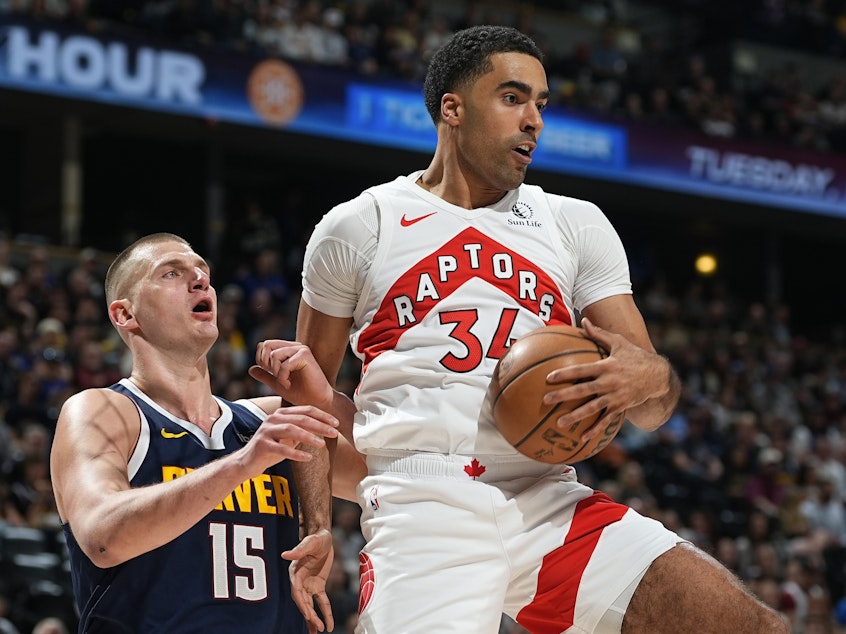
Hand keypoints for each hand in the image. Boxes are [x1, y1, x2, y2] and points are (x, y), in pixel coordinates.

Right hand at [242, 406, 337, 472]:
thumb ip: (302, 431)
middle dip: (320, 425)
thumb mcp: (289, 438)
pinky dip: (296, 453)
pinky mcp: (262, 445)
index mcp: (281, 414)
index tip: (336, 423)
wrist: (246, 462)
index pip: (306, 410)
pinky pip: (281, 449)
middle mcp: (273, 419)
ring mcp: (266, 431)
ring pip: (291, 430)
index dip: (322, 416)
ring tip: (322, 444)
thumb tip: (325, 429)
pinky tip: (308, 457)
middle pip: (301, 419)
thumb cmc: (271, 449)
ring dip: (309, 436)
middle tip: (334, 432)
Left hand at [250, 340, 334, 409]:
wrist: (316, 402)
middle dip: (265, 363)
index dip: (261, 360)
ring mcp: (301, 350)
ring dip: (275, 373)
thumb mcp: (277, 383)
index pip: (264, 345)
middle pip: (266, 345)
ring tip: (284, 383)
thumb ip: (265, 375)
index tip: (270, 374)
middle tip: (274, 376)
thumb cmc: (301, 393)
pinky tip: (288, 385)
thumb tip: (251, 369)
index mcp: (288, 350)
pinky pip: (284, 364)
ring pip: (274, 355)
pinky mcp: (305, 356)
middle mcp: (294, 347)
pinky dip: (282, 378)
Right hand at [283, 528, 334, 632]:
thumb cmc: (316, 539)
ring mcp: (309, 585)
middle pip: (303, 602)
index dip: (301, 603)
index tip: (308, 614)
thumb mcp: (310, 543)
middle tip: (317, 627)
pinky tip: (328, 625)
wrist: (324, 537)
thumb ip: (299, 550)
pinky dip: (325, 613)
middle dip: (309, 615)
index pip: (297, 592)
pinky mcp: (318, 586)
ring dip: (313, 619)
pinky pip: (322, 602)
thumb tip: (285, 554)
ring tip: (318, 631)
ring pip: (310, 606)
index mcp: (295, 573)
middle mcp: (300, 581)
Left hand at [542, 318, 670, 436]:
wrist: (658, 375)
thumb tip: (583, 321)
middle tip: (546, 400)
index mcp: (607, 366)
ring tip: (559, 423)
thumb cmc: (634, 356)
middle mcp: (610, 382)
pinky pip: (606, 420)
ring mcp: (616, 396)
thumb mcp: (619, 342)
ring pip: (592, 408)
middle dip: (564, 395)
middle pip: (583, 390)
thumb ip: (599, 334)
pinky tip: (582, 438)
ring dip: (575, 416)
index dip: (566, 373)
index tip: (549, 377)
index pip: (582, 369)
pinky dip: (595, 429)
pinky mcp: (621, 407)